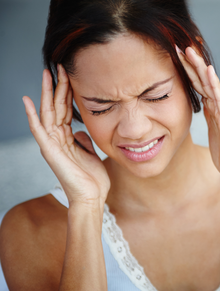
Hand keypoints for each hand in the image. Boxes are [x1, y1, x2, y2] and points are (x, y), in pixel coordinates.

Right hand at [23, 65, 109, 207]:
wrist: (93, 197)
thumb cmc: (93, 178)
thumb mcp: (91, 153)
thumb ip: (84, 141)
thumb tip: (80, 131)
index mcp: (68, 139)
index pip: (66, 111)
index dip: (67, 93)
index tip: (70, 76)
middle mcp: (58, 139)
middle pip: (56, 108)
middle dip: (57, 87)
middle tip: (59, 67)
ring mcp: (52, 145)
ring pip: (48, 114)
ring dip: (46, 94)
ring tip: (47, 74)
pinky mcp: (50, 152)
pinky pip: (39, 131)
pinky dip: (32, 116)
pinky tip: (28, 101)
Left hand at [176, 46, 219, 184]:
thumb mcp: (212, 128)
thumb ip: (208, 114)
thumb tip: (201, 104)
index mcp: (214, 107)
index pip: (199, 85)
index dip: (188, 71)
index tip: (176, 58)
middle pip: (203, 80)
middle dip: (191, 63)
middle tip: (179, 47)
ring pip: (210, 84)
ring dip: (200, 67)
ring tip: (190, 51)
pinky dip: (214, 84)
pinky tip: (208, 71)